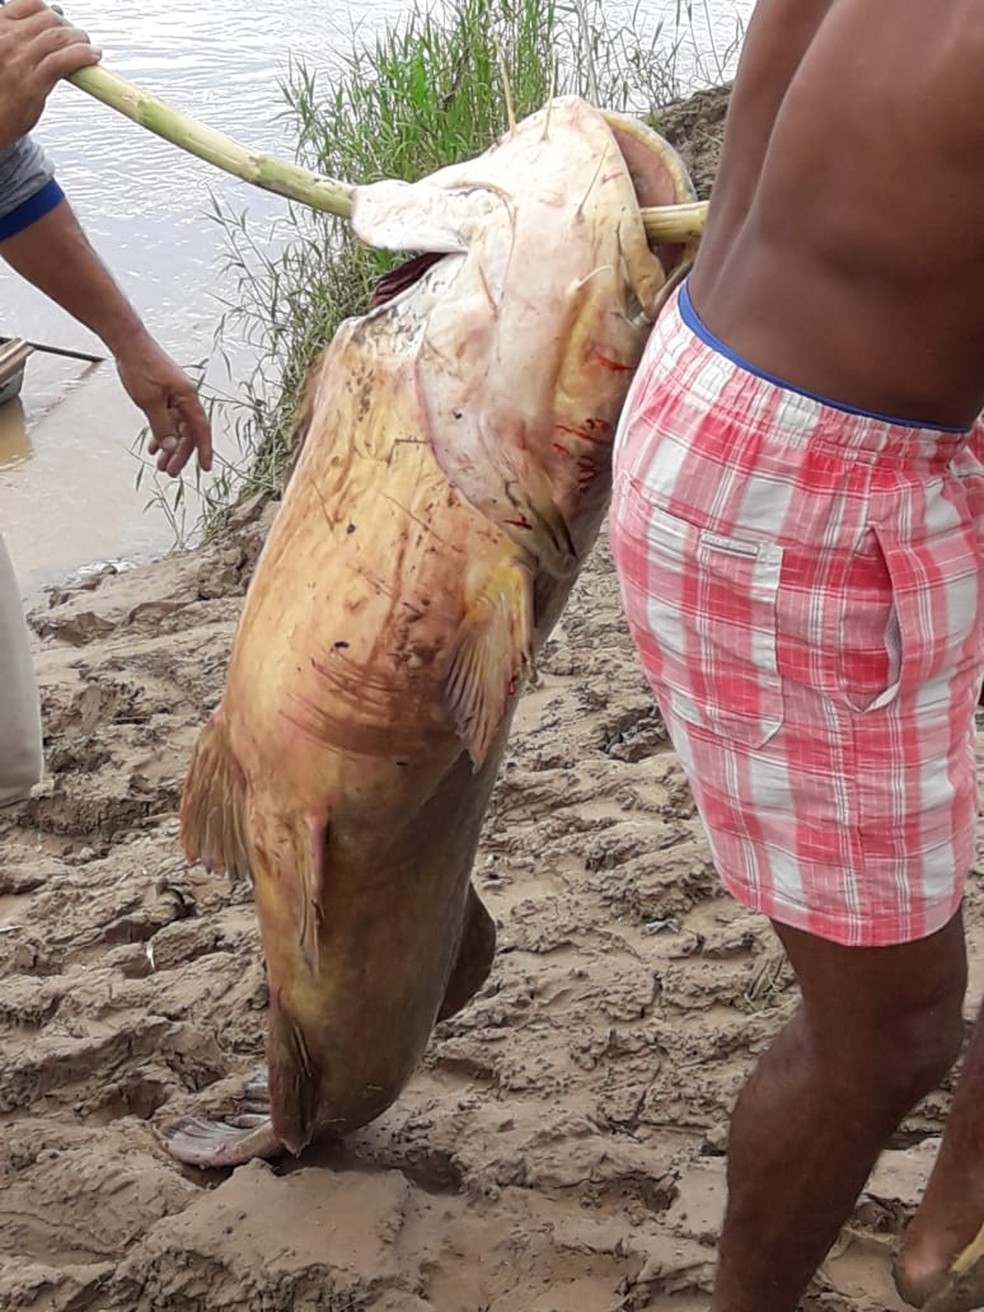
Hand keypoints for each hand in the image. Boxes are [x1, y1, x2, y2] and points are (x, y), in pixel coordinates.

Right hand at [0, 0, 100, 145]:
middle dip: (70, 27)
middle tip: (80, 39)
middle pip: (49, 19)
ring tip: (89, 48)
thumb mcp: (3, 53)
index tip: (62, 21)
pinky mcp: (33, 84)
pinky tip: (92, 56)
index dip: (52, 11)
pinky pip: (63, 61)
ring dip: (81, 40)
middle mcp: (7, 40)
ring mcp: (19, 61)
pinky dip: (83, 55)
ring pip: (58, 37)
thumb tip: (54, 17)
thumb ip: (23, 37)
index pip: (31, 4)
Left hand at [114, 335, 213, 476]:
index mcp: (188, 397)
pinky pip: (166, 420)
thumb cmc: (141, 367)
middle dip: (179, 454)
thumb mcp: (149, 401)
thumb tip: (171, 447)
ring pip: (176, 428)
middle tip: (170, 472)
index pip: (200, 429)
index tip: (205, 468)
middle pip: (188, 433)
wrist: (128, 344)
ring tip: (160, 464)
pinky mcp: (164, 395)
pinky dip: (160, 433)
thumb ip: (161, 425)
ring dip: (168, 447)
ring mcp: (174, 396)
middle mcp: (185, 398)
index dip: (204, 450)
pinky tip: (153, 446)